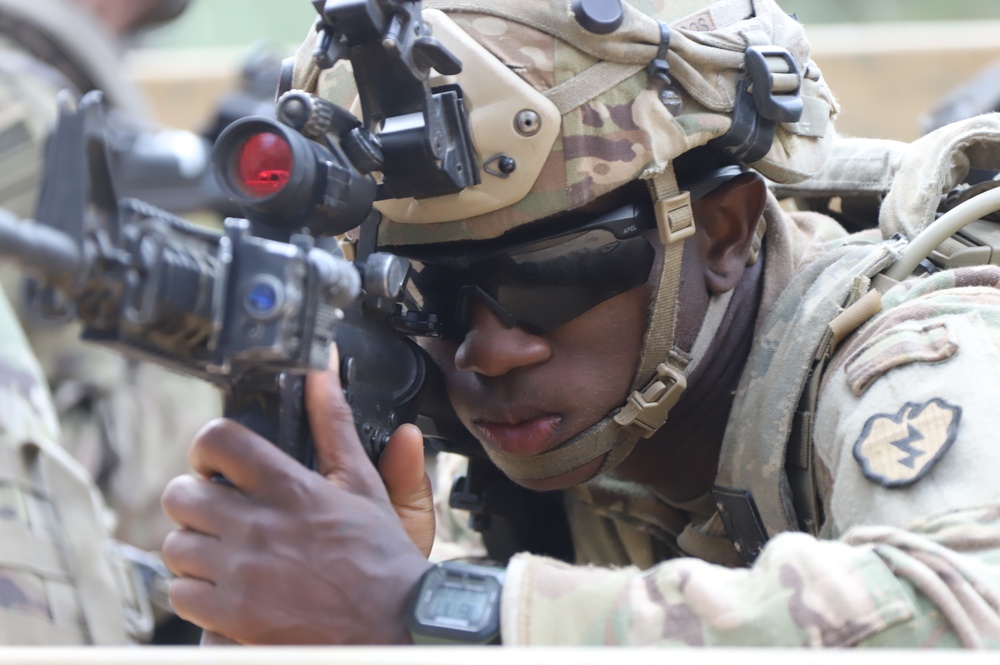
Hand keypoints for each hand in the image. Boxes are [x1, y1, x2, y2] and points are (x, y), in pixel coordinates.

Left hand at [160, 348, 432, 643]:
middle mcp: (259, 526)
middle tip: (218, 511)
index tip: (218, 464)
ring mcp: (243, 573)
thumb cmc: (380, 557)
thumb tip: (322, 373)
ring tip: (223, 553)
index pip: (217, 440)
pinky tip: (224, 589)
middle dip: (195, 500)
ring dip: (194, 548)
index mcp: (290, 487)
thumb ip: (334, 425)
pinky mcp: (233, 617)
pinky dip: (195, 592)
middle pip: (180, 495)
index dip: (208, 447)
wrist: (395, 625)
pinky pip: (180, 594)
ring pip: (176, 546)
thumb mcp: (362, 484)